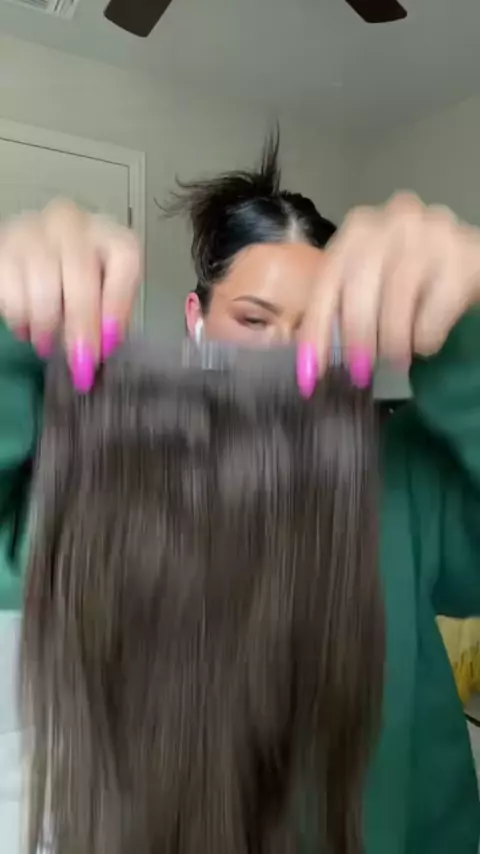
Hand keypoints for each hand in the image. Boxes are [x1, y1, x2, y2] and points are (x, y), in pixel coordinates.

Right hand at [0, 199, 142, 391]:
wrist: (30, 254)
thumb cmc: (74, 278)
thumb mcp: (101, 291)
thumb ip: (110, 316)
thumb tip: (107, 347)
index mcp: (109, 235)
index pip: (124, 258)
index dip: (119, 303)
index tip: (110, 341)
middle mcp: (73, 225)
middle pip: (82, 276)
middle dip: (82, 327)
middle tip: (80, 363)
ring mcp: (35, 230)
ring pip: (44, 285)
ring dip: (47, 326)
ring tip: (47, 346)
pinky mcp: (4, 247)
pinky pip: (12, 289)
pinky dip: (20, 318)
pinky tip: (27, 329)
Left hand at [301, 193, 479, 387]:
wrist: (466, 262)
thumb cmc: (410, 278)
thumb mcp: (370, 283)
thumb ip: (339, 310)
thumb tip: (310, 365)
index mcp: (359, 228)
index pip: (328, 280)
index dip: (317, 329)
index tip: (311, 371)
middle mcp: (393, 220)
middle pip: (360, 285)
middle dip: (356, 337)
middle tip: (359, 371)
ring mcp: (432, 232)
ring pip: (398, 296)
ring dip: (392, 339)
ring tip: (394, 360)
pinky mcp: (464, 255)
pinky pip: (436, 305)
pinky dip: (425, 335)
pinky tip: (424, 344)